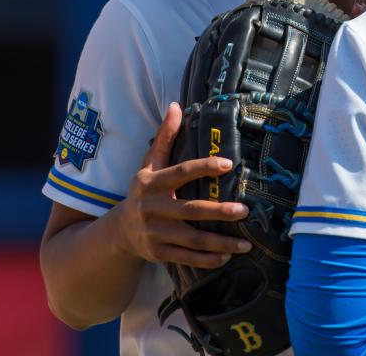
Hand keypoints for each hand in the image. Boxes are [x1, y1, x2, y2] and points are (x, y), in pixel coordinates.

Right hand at [113, 103, 250, 267]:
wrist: (119, 232)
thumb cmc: (143, 191)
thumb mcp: (149, 164)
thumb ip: (164, 137)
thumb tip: (176, 106)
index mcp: (151, 184)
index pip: (181, 173)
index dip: (204, 167)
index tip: (228, 164)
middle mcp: (152, 209)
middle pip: (190, 210)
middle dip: (218, 211)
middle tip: (244, 210)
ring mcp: (155, 233)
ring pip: (191, 239)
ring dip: (220, 242)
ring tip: (246, 243)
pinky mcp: (158, 253)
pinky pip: (186, 258)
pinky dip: (207, 260)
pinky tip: (227, 256)